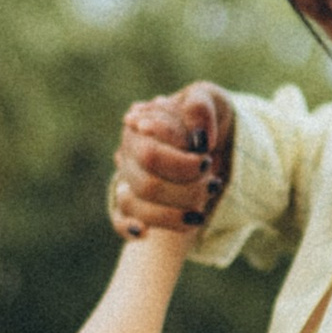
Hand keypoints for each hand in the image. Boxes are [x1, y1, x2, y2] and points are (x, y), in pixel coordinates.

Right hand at [111, 85, 234, 238]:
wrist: (213, 139)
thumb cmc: (207, 117)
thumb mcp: (211, 99)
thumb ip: (200, 107)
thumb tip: (194, 136)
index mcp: (140, 126)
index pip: (149, 154)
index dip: (181, 164)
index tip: (206, 160)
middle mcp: (128, 154)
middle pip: (146, 184)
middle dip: (184, 190)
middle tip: (212, 183)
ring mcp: (128, 179)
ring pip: (135, 205)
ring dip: (170, 214)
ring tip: (200, 212)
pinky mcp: (132, 203)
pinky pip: (118, 220)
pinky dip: (130, 228)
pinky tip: (145, 233)